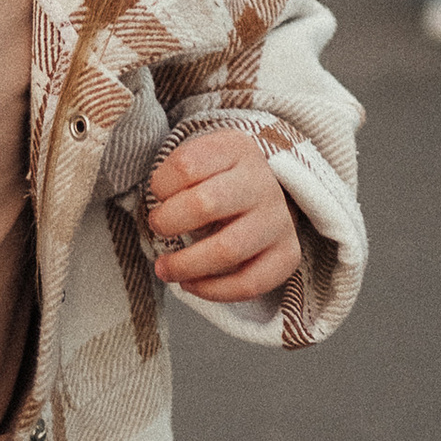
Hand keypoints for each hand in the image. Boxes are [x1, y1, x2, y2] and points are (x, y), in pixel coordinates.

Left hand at [143, 128, 302, 302]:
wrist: (267, 188)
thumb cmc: (219, 178)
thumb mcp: (200, 159)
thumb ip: (174, 177)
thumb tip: (154, 217)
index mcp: (237, 150)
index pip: (186, 165)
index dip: (160, 185)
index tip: (158, 194)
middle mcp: (262, 183)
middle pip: (206, 205)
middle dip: (168, 222)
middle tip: (157, 227)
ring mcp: (278, 219)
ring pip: (227, 250)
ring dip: (186, 265)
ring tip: (164, 268)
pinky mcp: (287, 253)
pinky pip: (250, 283)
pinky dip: (214, 291)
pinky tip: (191, 284)